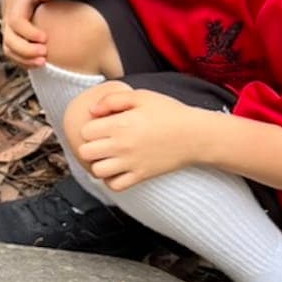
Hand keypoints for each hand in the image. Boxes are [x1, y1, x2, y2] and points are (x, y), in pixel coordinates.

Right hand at [1, 0, 51, 67]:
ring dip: (25, 59)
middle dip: (27, 50)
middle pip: (10, 40)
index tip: (45, 37)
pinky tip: (38, 64)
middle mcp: (8, 23)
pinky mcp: (11, 43)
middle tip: (44, 52)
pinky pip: (13, 56)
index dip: (29, 32)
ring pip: (9, 51)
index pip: (16, 22)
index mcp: (15, 8)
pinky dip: (24, 63)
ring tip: (42, 62)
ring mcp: (8, 34)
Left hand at [76, 87, 197, 188]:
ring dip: (99, 164)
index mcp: (119, 125)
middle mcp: (121, 146)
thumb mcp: (141, 96)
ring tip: (108, 157)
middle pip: (85, 153)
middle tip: (101, 142)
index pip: (84, 132)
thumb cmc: (169, 112)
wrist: (196, 135)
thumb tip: (91, 111)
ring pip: (96, 171)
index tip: (101, 125)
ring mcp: (130, 163)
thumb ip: (112, 99)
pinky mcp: (141, 176)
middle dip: (90, 146)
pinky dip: (112, 179)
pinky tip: (117, 169)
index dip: (91, 127)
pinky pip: (114, 186)